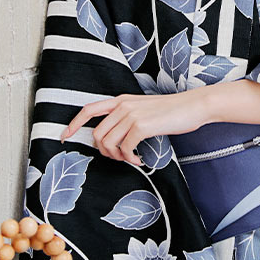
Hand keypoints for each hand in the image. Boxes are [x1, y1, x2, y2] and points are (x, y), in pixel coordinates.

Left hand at [59, 91, 210, 165]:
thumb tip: (116, 137)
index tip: (66, 137)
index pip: (89, 110)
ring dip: (117, 157)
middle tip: (119, 157)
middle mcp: (123, 105)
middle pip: (97, 134)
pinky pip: (125, 149)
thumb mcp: (145, 108)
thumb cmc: (173, 110)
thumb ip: (128, 117)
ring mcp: (131, 115)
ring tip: (131, 159)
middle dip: (104, 151)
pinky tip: (140, 160)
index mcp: (121, 100)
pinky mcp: (141, 126)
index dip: (74, 124)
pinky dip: (130, 159)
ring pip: (108, 143)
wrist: (193, 105)